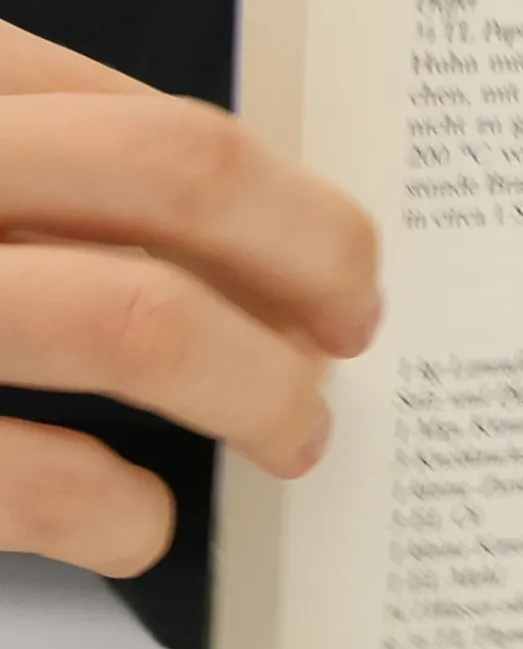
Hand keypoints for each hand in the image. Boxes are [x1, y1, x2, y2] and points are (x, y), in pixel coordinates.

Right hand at [0, 20, 380, 576]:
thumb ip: (61, 160)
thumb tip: (252, 226)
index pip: (158, 125)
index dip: (291, 202)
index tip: (349, 264)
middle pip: (182, 177)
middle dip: (314, 258)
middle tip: (356, 328)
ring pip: (137, 320)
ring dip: (257, 389)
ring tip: (293, 432)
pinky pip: (40, 481)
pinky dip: (121, 514)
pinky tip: (136, 523)